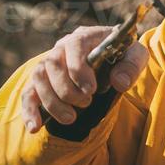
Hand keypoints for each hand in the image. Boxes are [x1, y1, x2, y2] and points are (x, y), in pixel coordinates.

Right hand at [21, 25, 147, 132]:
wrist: (112, 58)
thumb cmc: (123, 55)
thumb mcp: (136, 55)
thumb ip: (132, 66)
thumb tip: (120, 82)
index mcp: (85, 36)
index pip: (75, 45)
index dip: (78, 68)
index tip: (91, 89)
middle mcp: (62, 47)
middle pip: (52, 63)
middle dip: (67, 89)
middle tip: (86, 103)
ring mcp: (49, 63)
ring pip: (38, 78)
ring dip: (51, 101)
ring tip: (70, 118)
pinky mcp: (42, 81)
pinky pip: (28, 93)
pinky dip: (29, 111)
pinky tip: (34, 128)